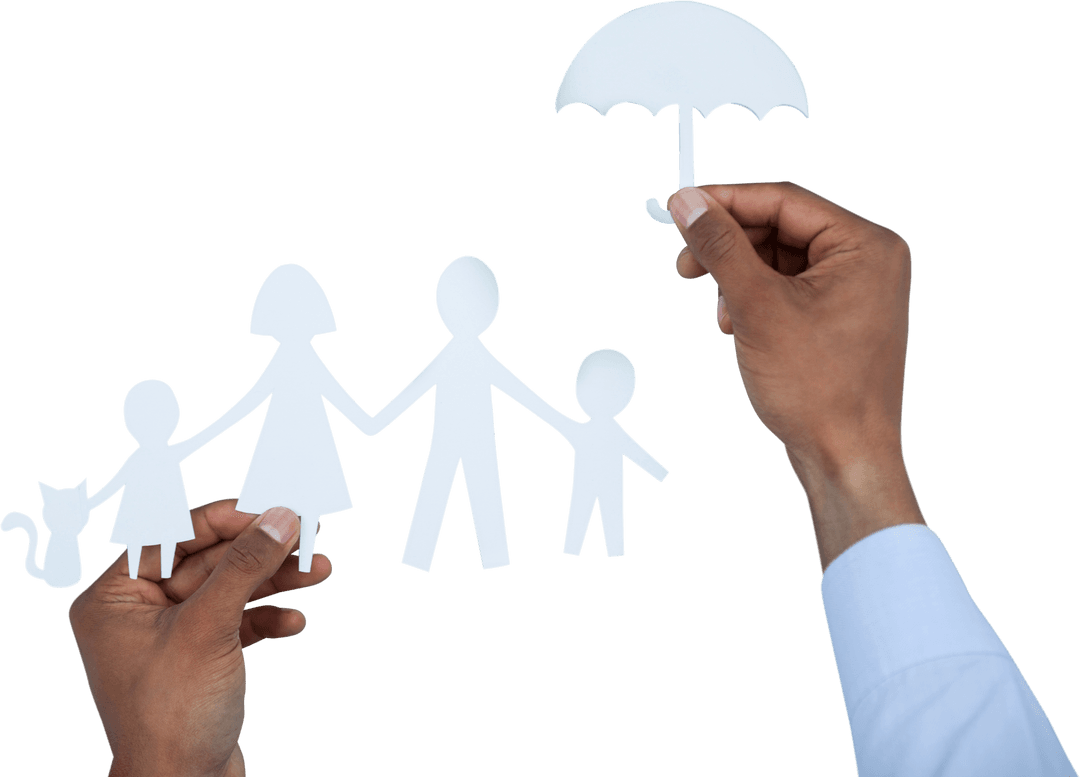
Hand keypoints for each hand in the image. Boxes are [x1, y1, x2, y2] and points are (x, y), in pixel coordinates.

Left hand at [68, 501, 332, 776]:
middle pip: (208, 561)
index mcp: (115, 599)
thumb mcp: (208, 628)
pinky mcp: (201, 660)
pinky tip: (293, 621)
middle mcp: (138, 614)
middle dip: (260, 551)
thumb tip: (277, 518)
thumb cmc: (169, 719)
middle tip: (305, 532)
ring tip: (317, 570)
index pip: (171, 535)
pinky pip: (238, 623)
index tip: (269, 507)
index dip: (224, 518)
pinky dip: (267, 618)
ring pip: (229, 590)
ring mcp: (172, 638)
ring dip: (274, 581)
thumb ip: (244, 566)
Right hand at [668, 183, 924, 570]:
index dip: (726, 202)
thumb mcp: (756, 307)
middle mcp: (868, 260)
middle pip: (780, 228)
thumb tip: (689, 202)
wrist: (844, 458)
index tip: (681, 207)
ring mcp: (855, 290)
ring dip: (738, 279)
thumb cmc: (817, 389)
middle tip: (686, 265)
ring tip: (723, 315)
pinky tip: (737, 326)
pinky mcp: (838, 317)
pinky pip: (787, 288)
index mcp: (865, 245)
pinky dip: (754, 300)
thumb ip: (721, 247)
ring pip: (778, 260)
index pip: (783, 202)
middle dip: (730, 249)